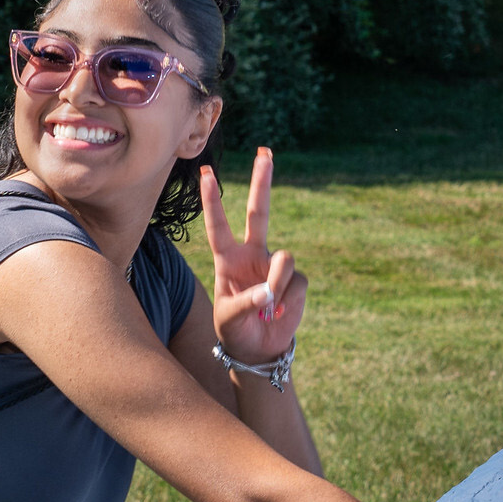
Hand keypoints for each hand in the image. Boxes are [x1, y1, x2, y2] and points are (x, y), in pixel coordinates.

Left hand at [202, 147, 305, 364]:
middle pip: (259, 212)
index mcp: (228, 260)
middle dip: (262, 182)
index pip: (218, 226)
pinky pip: (297, 283)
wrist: (258, 350)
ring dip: (277, 285)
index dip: (212, 202)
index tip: (205, 174)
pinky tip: (278, 313)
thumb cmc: (235, 331)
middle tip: (265, 151)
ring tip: (267, 308)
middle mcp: (252, 255)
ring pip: (284, 261)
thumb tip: (269, 291)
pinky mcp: (296, 281)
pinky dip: (287, 301)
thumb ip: (246, 302)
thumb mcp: (229, 319)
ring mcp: (275, 266)